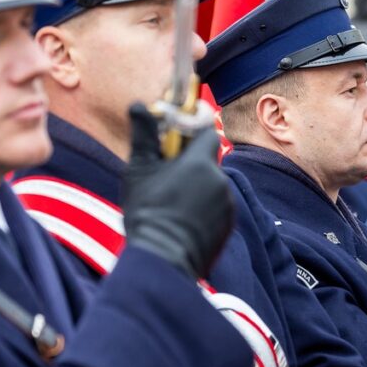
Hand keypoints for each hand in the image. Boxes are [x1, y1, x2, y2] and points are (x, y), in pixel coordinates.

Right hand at [122, 103, 232, 278]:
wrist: (162, 260)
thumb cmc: (147, 213)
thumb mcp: (139, 171)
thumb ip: (144, 136)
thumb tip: (139, 106)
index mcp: (200, 163)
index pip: (207, 131)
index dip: (193, 128)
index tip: (179, 130)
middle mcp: (220, 182)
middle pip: (206, 161)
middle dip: (189, 163)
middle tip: (165, 173)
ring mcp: (227, 206)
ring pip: (211, 186)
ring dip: (195, 188)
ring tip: (170, 203)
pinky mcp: (227, 227)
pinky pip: (215, 209)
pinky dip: (202, 209)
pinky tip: (181, 220)